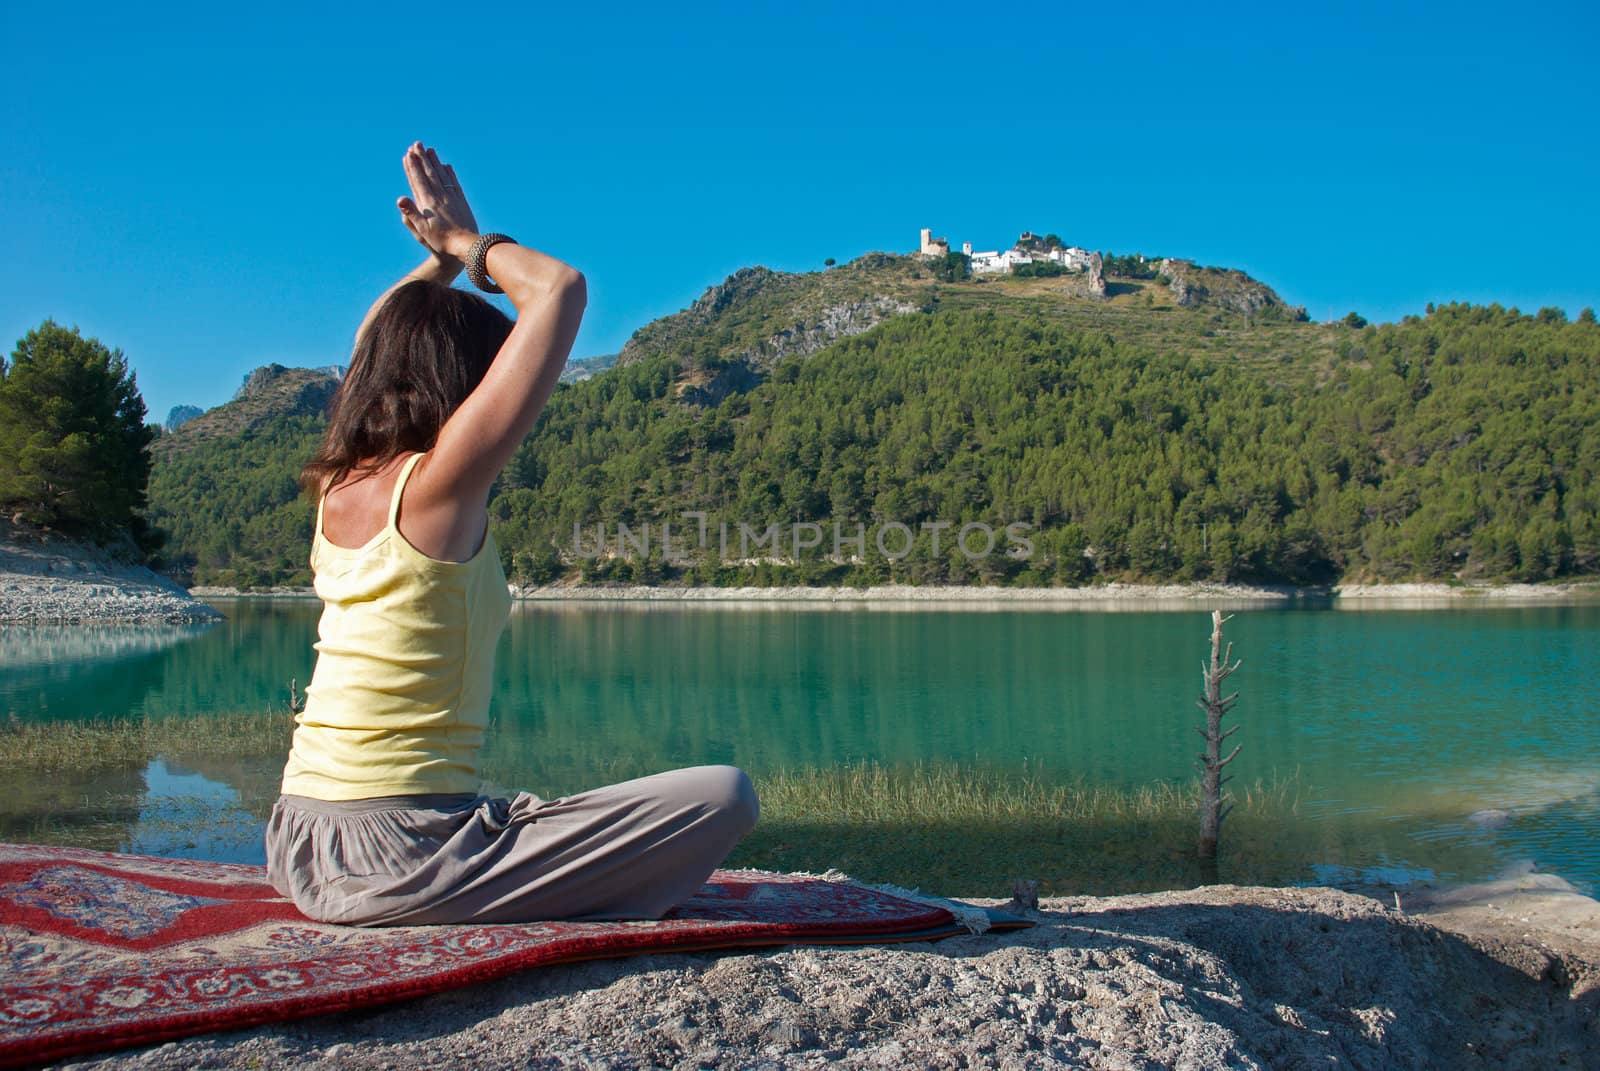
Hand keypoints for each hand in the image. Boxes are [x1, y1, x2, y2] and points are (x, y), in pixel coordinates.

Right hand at [396, 142, 480, 261]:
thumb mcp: (422, 230)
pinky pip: (454, 183)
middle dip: (422, 158)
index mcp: (428, 203)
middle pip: (429, 173)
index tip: (407, 155)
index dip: (412, 167)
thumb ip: (411, 213)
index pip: (418, 180)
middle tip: (416, 144)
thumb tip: (400, 198)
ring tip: (430, 149)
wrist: (466, 245)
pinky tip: (446, 166)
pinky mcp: (461, 201)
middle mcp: (440, 196)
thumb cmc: (442, 241)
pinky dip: (449, 173)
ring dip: (435, 161)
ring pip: (441, 175)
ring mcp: (452, 197)